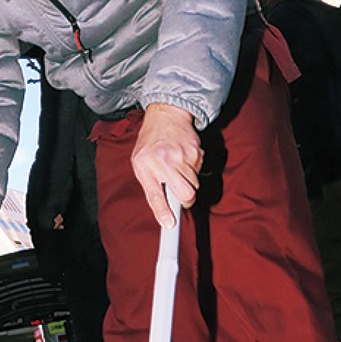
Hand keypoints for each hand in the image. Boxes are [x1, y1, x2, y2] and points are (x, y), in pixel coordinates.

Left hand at [131, 103, 201, 227]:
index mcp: (144, 166)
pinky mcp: (195, 151)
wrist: (165, 116)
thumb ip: (151, 187)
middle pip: (186, 194)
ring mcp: (180, 156)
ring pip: (194, 185)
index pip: (155, 195)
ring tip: (178, 167)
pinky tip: (184, 157)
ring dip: (189, 181)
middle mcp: (162, 161)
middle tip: (181, 194)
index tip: (170, 225)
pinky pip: (199, 171)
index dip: (163, 212)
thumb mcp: (141, 163)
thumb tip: (164, 213)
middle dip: (186, 199)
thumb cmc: (150, 143)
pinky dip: (194, 168)